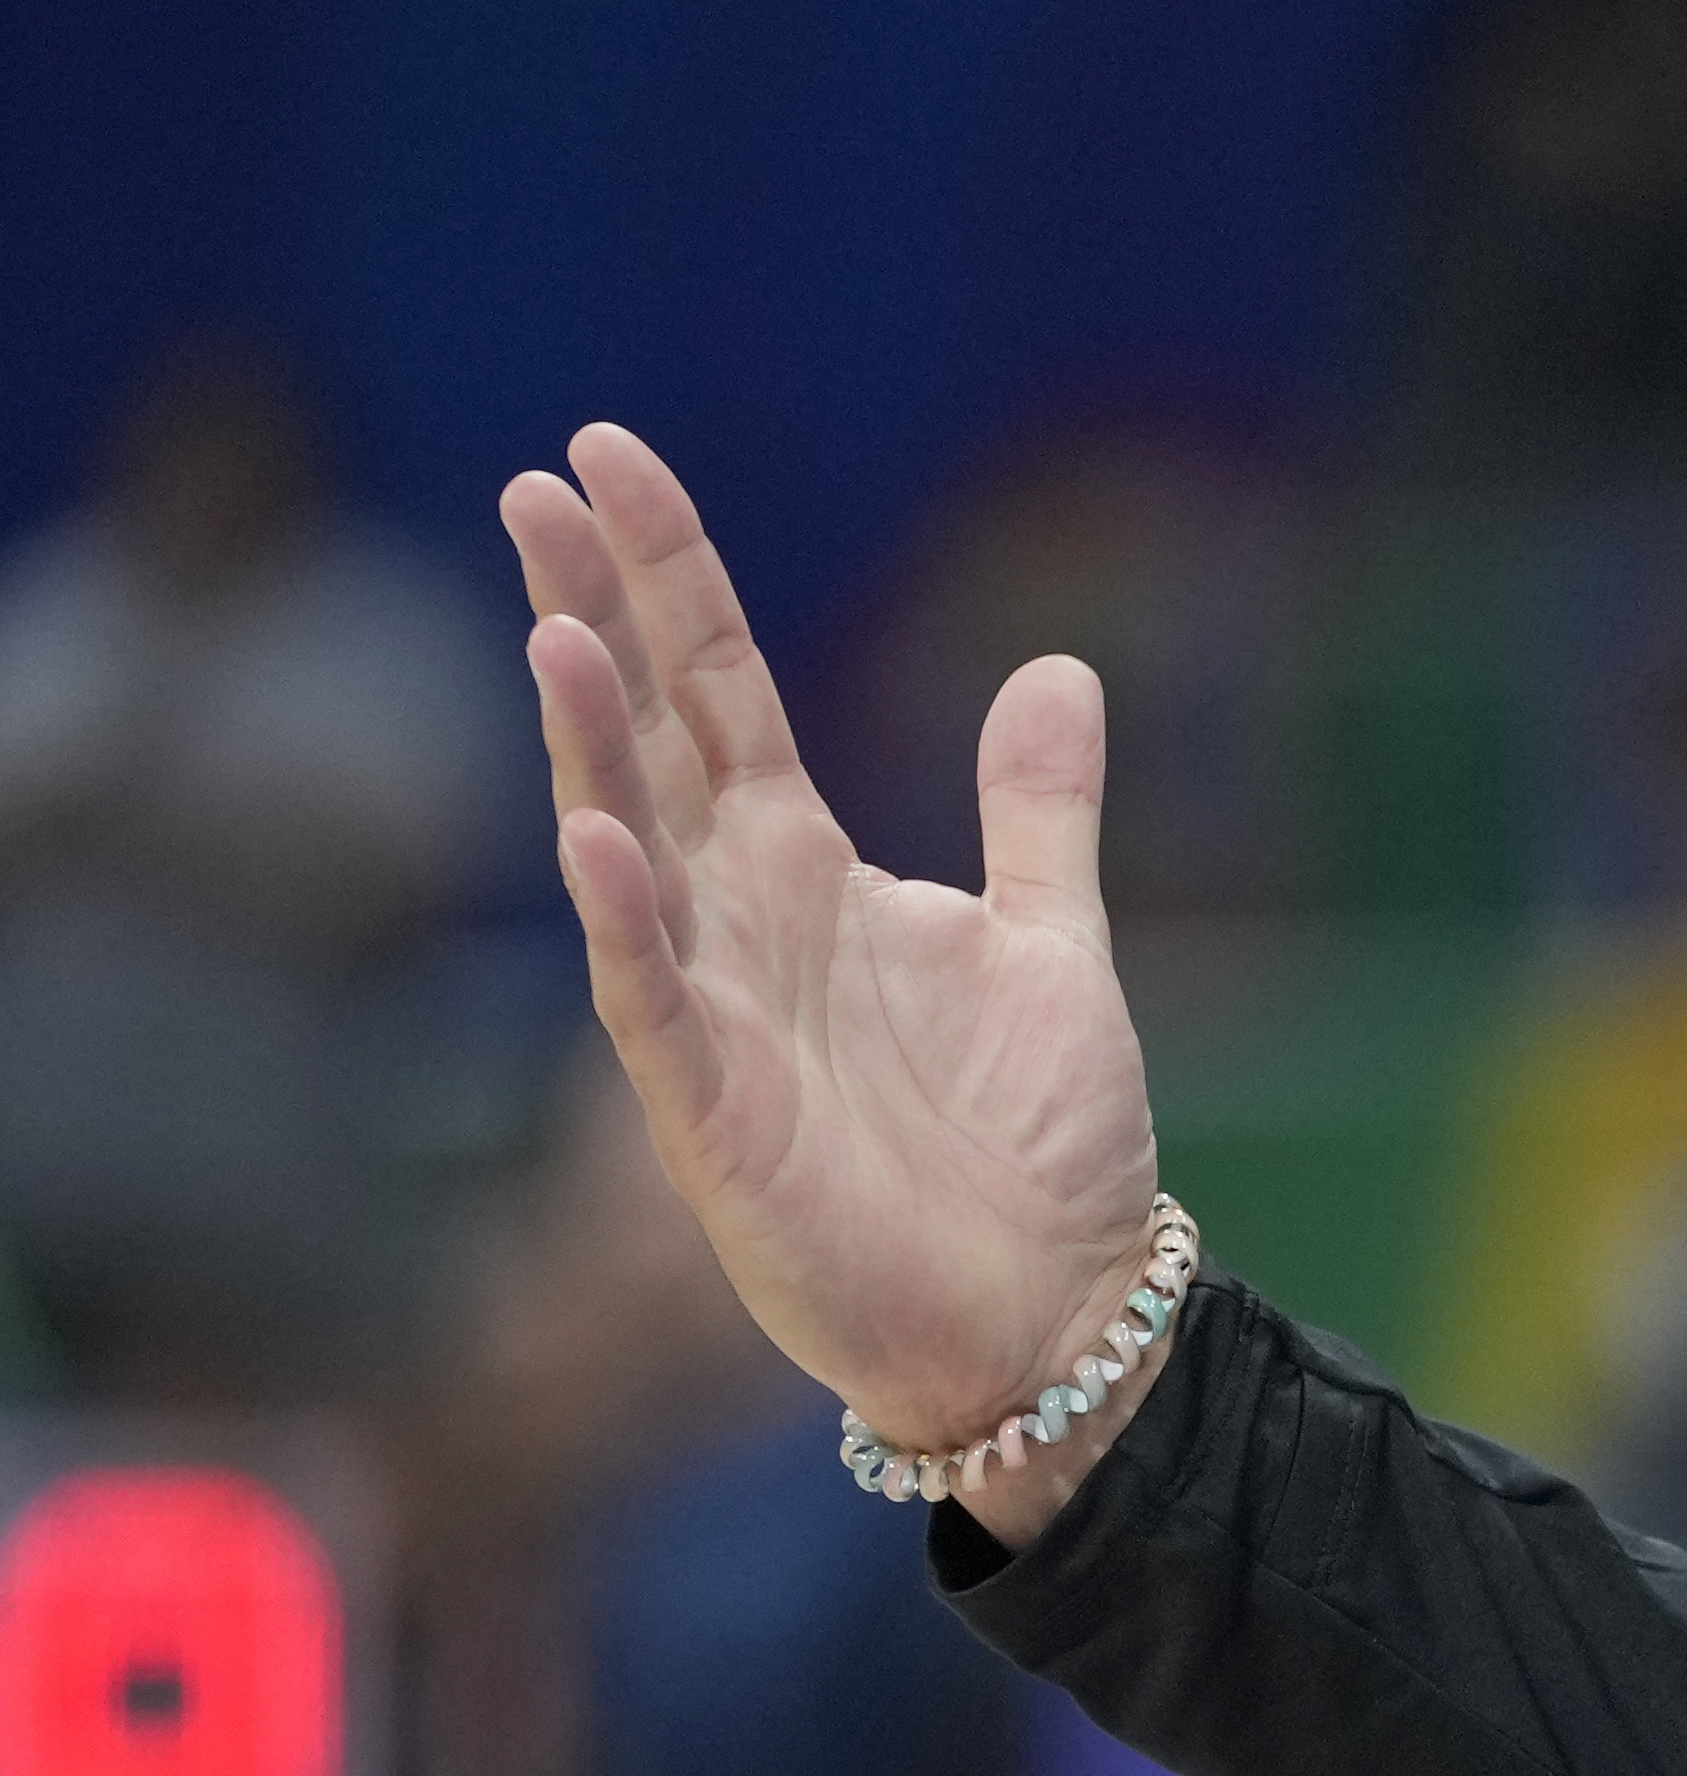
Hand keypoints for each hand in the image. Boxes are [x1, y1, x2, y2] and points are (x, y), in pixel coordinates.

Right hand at [504, 422, 1161, 1525]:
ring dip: (590, 748)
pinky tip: (592, 838)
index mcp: (811, 870)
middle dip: (596, 617)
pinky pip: (653, 1005)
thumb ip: (1040, 813)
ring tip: (556, 631)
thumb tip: (1058, 666)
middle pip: (649, 739)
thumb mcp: (1056, 947)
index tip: (605, 456)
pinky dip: (624, 924)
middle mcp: (741, 922)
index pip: (718, 690)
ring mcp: (716, 1013)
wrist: (1062, 1318)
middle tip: (536, 491)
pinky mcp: (717, 1117)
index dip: (671, 578)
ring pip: (628, 853)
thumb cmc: (1042, 1151)